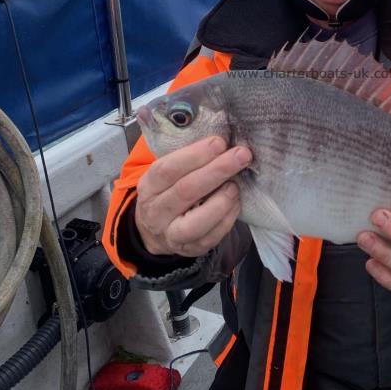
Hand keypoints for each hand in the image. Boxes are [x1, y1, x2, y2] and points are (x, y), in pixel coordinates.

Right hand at [135, 136, 251, 257]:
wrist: (155, 230)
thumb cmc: (169, 191)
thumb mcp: (167, 174)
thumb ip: (187, 158)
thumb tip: (220, 140)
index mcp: (149, 186)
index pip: (167, 169)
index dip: (195, 155)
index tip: (220, 142)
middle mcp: (156, 212)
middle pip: (186, 191)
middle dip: (217, 170)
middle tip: (241, 155)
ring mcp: (171, 234)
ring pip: (196, 221)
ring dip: (222, 200)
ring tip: (237, 184)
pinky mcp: (190, 249)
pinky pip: (211, 237)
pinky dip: (227, 218)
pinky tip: (236, 202)